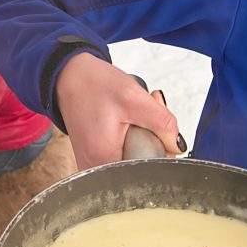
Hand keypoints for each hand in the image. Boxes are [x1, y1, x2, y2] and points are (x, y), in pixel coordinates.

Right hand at [54, 53, 179, 170]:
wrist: (67, 75)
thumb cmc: (93, 85)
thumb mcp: (134, 98)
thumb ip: (162, 124)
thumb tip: (178, 146)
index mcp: (104, 159)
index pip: (148, 171)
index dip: (161, 149)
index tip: (160, 126)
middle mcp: (95, 169)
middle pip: (142, 165)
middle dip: (154, 139)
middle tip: (150, 109)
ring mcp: (93, 165)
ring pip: (134, 158)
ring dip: (143, 137)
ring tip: (137, 111)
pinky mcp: (95, 157)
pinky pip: (123, 153)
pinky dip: (131, 137)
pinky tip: (129, 119)